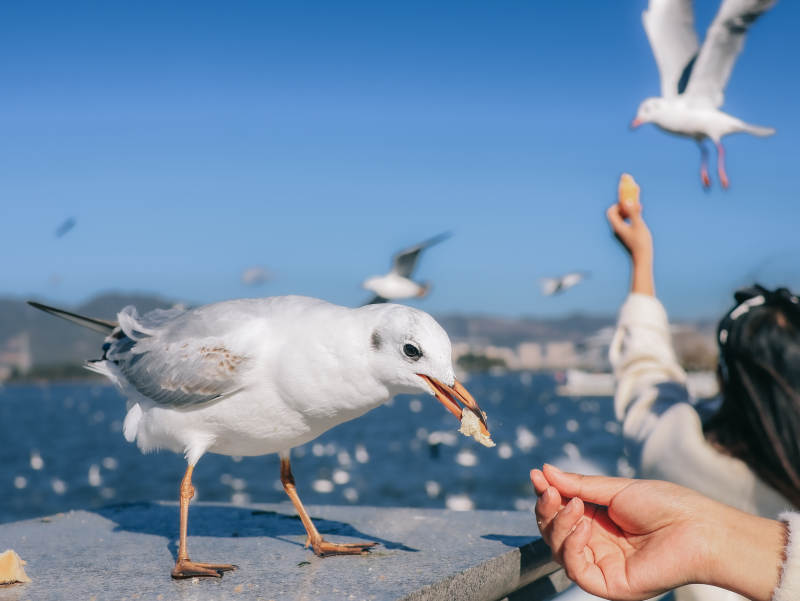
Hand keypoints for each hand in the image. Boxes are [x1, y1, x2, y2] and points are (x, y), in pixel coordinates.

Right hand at [531, 464, 784, 600]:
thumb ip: (579, 484)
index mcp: (600, 522)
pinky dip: (572, 546)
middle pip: (555, 532)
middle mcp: (598, 545)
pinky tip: (583, 527)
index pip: (562, 512)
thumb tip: (545, 472)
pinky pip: (575, 570)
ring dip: (559, 525)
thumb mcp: (616, 489)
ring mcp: (602, 565)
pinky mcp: (609, 585)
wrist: (699, 529)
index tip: (536, 476)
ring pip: (559, 550)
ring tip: (573, 505)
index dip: (548, 496)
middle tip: (549, 491)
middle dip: (547, 510)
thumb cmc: (666, 505)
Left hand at [606, 203, 653, 295]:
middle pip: (615, 214)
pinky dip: (630, 218)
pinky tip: (639, 219)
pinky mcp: (626, 236)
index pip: (611, 212)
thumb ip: (633, 212)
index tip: (627, 202)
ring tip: (639, 210)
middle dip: (624, 207)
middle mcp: (617, 230)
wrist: (642, 258)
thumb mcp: (638, 225)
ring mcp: (621, 234)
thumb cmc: (640, 242)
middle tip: (634, 204)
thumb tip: (627, 201)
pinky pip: (625, 223)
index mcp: (617, 227)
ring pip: (621, 219)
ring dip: (628, 212)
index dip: (617, 205)